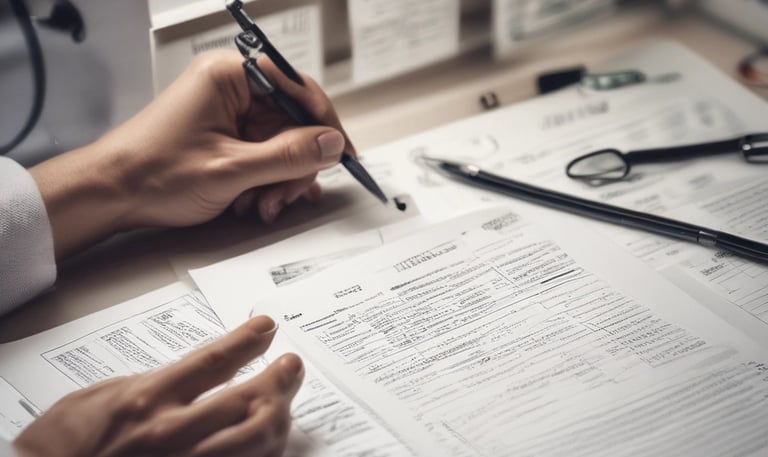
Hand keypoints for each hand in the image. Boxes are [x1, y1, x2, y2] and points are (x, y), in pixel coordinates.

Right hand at [13, 316, 303, 456]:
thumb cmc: (63, 444)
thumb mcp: (102, 396)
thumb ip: (153, 382)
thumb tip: (194, 371)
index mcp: (147, 400)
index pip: (214, 361)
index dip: (248, 341)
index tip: (267, 327)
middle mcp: (171, 434)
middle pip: (248, 402)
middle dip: (279, 380)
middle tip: (291, 366)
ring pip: (254, 441)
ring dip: (279, 415)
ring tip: (285, 399)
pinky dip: (261, 452)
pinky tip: (269, 438)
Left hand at [30, 50, 354, 259]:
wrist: (110, 195)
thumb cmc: (153, 173)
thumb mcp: (231, 169)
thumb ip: (288, 156)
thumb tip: (331, 144)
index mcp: (229, 76)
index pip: (298, 88)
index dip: (325, 123)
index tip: (343, 153)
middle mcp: (232, 89)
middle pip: (292, 122)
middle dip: (295, 165)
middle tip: (289, 195)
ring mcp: (229, 114)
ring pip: (281, 144)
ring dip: (280, 179)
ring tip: (262, 204)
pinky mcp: (226, 136)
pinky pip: (264, 155)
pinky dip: (266, 180)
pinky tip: (257, 201)